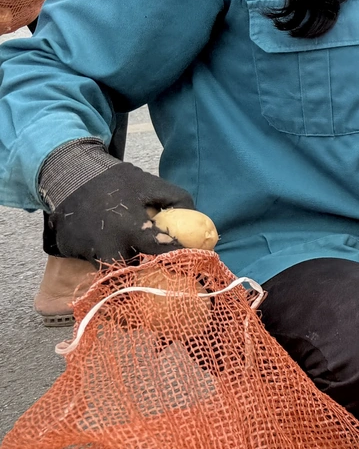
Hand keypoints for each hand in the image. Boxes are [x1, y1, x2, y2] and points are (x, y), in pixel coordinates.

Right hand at [52, 162, 195, 264]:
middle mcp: (107, 245)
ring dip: (123, 265)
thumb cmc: (117, 181)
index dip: (177, 259)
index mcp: (131, 228)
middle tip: (155, 264)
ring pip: (111, 272)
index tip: (188, 261)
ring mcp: (86, 251)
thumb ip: (178, 201)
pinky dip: (101, 258)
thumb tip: (199, 224)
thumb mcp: (152, 184)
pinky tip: (106, 244)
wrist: (71, 174)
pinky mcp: (70, 252)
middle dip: (145, 272)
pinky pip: (91, 263)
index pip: (161, 254)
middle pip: (133, 274)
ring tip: (130, 252)